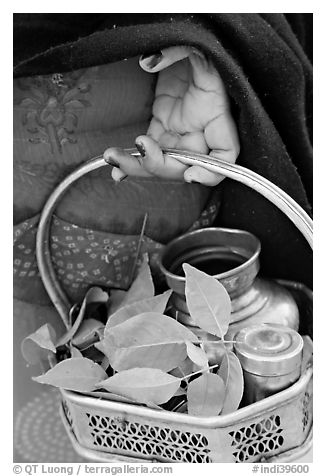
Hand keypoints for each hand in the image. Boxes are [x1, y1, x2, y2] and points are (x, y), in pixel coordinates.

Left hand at [104, 46, 239, 185]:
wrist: (186, 43)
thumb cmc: (198, 46)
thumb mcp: (197, 45)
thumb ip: (178, 51)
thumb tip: (151, 60)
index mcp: (216, 115)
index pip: (225, 154)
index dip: (211, 172)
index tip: (190, 173)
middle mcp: (199, 133)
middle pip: (183, 166)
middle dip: (158, 165)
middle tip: (137, 150)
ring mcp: (179, 134)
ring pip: (162, 164)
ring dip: (138, 167)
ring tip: (114, 159)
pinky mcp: (161, 129)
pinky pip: (148, 153)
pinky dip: (133, 163)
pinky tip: (117, 170)